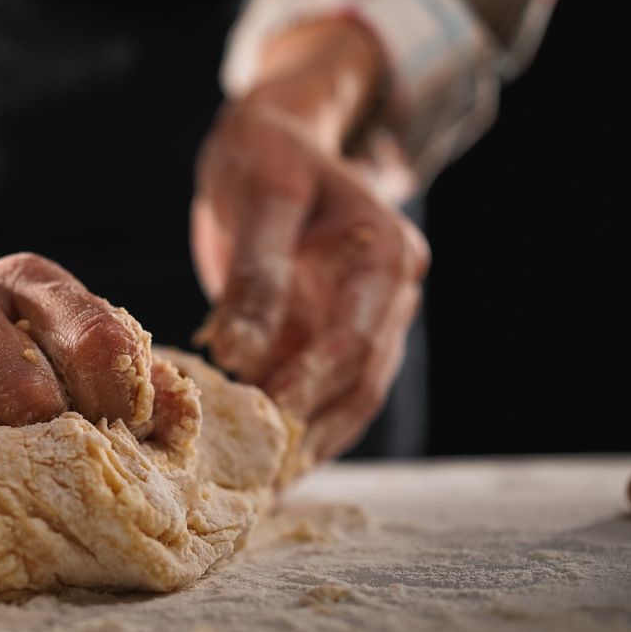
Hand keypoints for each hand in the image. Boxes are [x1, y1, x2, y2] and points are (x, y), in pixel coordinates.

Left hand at [193, 19, 428, 462]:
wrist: (281, 139)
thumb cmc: (267, 155)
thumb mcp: (262, 194)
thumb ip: (255, 273)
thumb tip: (238, 352)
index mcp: (386, 253)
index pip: (355, 334)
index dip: (314, 380)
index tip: (270, 418)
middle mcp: (392, 295)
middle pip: (360, 381)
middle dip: (312, 432)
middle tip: (259, 480)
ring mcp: (371, 322)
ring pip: (349, 400)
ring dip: (308, 446)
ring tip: (259, 492)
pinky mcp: (339, 340)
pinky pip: (327, 396)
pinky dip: (298, 432)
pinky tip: (262, 468)